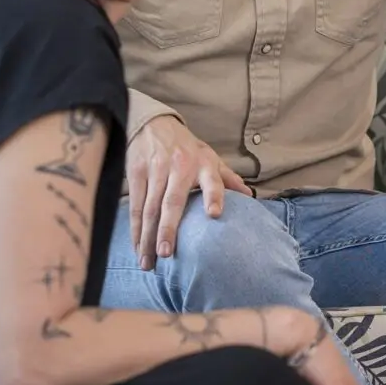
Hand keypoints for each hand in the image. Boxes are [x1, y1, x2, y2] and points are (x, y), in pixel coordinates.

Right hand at [127, 114, 250, 269]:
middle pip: (172, 202)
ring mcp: (155, 170)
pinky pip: (135, 205)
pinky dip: (135, 229)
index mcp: (203, 164)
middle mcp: (179, 166)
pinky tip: (137, 246)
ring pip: (150, 208)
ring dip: (147, 237)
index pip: (212, 181)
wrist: (153, 123)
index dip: (214, 196)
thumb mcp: (210, 156)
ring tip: (148, 261)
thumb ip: (228, 178)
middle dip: (168, 229)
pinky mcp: (136, 172)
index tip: (214, 215)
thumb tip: (250, 197)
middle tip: (166, 254)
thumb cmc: (186, 147)